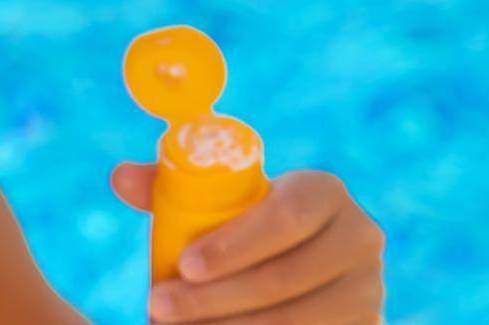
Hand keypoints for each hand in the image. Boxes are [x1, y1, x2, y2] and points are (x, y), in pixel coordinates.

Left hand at [111, 163, 385, 322]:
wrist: (301, 272)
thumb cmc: (244, 229)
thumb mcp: (215, 204)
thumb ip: (168, 187)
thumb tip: (120, 178)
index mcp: (323, 193)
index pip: (287, 215)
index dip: (234, 243)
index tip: (182, 264)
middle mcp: (359, 237)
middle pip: (285, 276)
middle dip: (214, 297)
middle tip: (159, 304)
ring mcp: (368, 289)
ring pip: (296, 319)